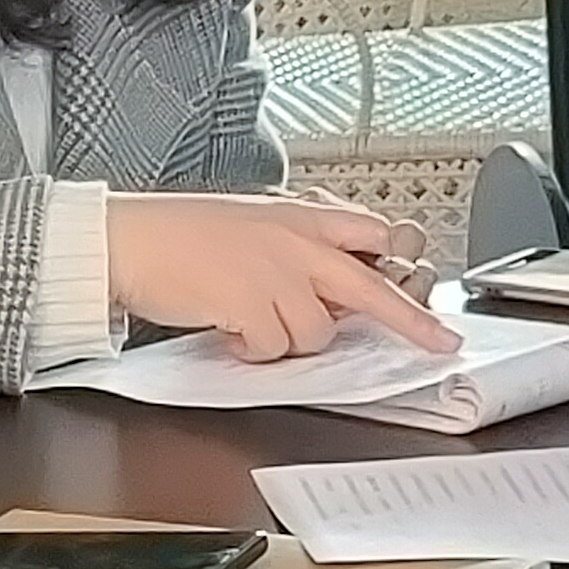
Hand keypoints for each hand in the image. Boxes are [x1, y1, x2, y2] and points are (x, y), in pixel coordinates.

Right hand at [109, 193, 458, 360]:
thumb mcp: (251, 225)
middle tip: (440, 342)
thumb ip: (297, 251)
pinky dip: (255, 351)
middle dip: (411, 319)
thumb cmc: (179, 234)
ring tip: (251, 321)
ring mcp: (276, 273)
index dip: (402, 261)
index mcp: (299, 217)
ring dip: (289, 339)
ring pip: (318, 332)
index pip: (370, 234)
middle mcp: (296, 242)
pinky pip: (275, 348)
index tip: (425, 283)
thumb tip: (333, 290)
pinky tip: (231, 331)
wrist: (128, 238)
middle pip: (372, 288)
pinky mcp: (251, 302)